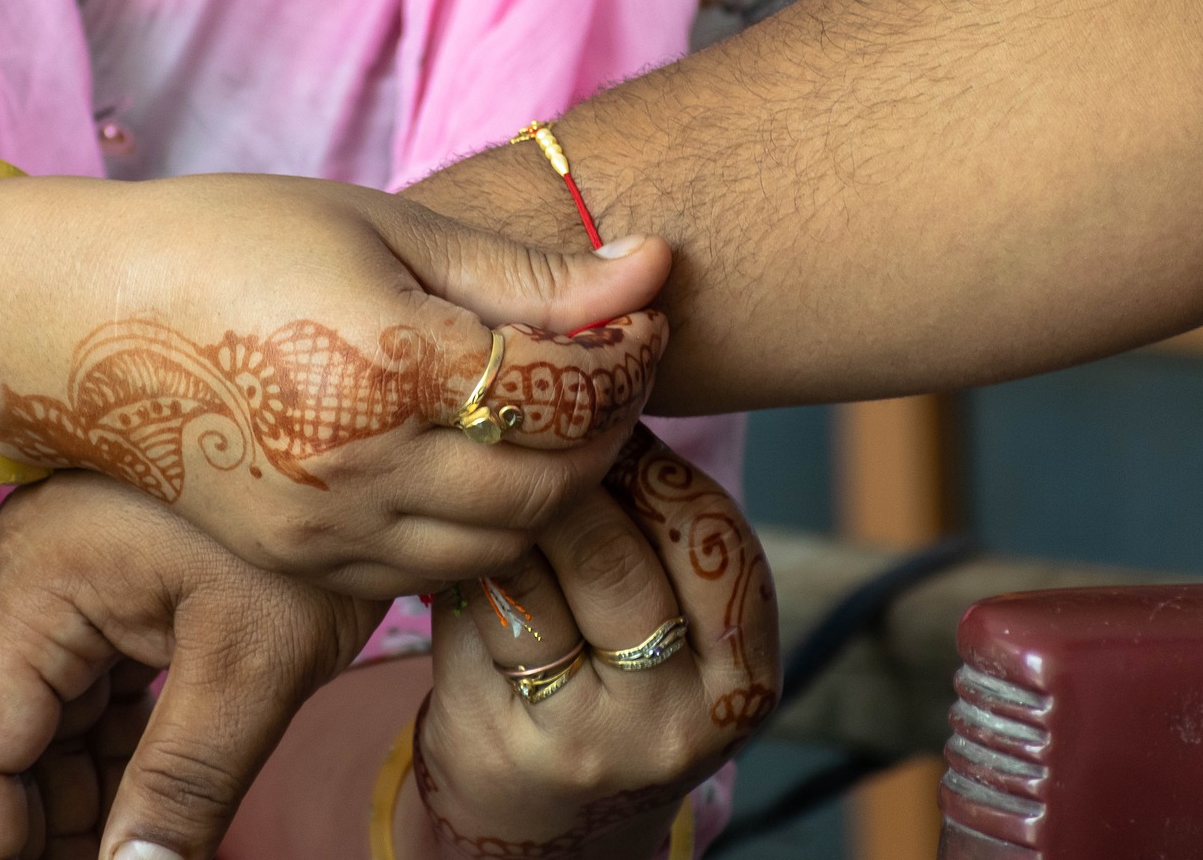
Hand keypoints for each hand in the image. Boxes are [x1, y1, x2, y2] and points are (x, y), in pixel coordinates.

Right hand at [0, 173, 670, 596]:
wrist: (77, 320)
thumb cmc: (229, 240)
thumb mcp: (382, 226)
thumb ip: (521, 273)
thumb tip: (653, 269)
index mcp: (388, 360)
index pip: (563, 390)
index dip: (625, 355)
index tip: (635, 313)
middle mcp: (363, 463)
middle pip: (550, 481)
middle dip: (607, 427)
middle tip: (611, 369)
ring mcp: (328, 525)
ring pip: (504, 541)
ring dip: (556, 485)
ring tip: (552, 415)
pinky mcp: (302, 558)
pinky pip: (433, 569)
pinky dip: (486, 527)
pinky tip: (481, 463)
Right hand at [0, 470, 386, 859]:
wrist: (375, 420)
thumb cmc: (317, 517)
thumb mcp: (258, 661)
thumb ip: (182, 785)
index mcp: (40, 578)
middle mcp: (32, 570)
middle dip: (29, 826)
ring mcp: (71, 568)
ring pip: (41, 713)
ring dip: (72, 796)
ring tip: (124, 857)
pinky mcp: (115, 572)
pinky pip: (86, 680)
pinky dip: (109, 749)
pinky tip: (143, 807)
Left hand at [395, 428, 779, 858]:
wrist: (549, 817)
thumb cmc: (617, 679)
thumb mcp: (679, 626)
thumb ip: (664, 529)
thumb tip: (613, 385)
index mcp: (745, 679)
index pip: (713, 538)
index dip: (657, 464)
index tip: (610, 422)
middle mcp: (677, 723)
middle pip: (616, 559)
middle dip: (567, 479)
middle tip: (530, 428)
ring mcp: (588, 745)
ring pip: (536, 585)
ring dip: (507, 515)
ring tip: (490, 467)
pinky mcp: (503, 749)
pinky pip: (476, 620)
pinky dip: (465, 564)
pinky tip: (456, 535)